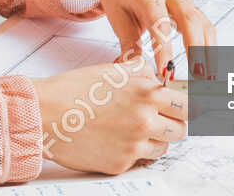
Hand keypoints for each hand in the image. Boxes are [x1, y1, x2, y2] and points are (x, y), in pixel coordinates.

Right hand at [32, 58, 186, 174]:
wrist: (45, 114)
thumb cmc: (73, 90)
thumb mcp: (112, 70)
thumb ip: (142, 73)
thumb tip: (160, 78)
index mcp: (146, 93)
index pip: (188, 105)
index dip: (186, 106)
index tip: (185, 108)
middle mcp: (145, 120)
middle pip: (181, 130)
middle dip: (172, 124)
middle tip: (158, 119)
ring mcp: (134, 145)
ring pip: (163, 147)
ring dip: (154, 139)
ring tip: (131, 128)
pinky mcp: (122, 163)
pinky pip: (140, 159)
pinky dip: (132, 151)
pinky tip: (114, 139)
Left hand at [63, 0, 215, 79]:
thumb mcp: (117, 16)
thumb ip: (128, 44)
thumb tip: (134, 70)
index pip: (159, 24)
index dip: (164, 49)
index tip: (164, 71)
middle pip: (189, 20)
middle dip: (196, 49)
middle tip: (198, 76)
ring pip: (201, 22)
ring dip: (208, 50)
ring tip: (207, 76)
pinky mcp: (188, 3)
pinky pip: (203, 23)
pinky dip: (208, 43)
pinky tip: (208, 63)